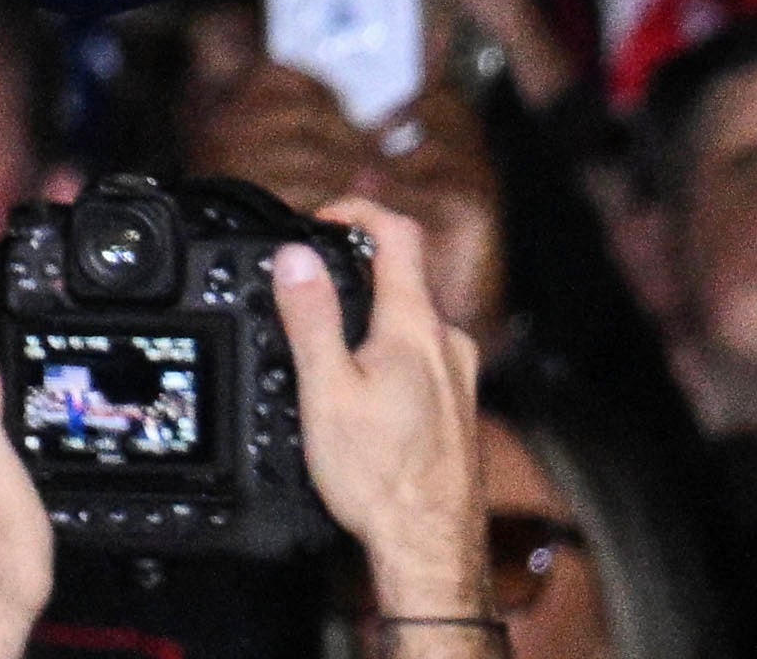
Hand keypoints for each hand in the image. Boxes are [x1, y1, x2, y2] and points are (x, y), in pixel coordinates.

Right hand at [275, 201, 486, 621]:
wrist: (430, 547)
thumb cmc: (381, 479)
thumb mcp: (326, 391)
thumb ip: (311, 317)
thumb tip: (296, 257)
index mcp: (416, 326)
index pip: (398, 232)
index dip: (357, 210)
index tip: (322, 217)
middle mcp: (447, 343)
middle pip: (406, 273)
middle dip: (357, 266)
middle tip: (312, 281)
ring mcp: (460, 376)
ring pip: (414, 318)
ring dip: (374, 312)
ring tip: (330, 340)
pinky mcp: (459, 406)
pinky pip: (423, 354)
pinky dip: (390, 348)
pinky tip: (363, 388)